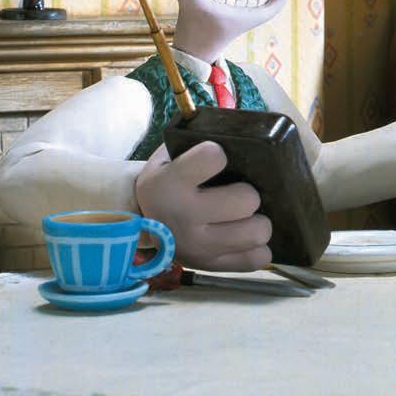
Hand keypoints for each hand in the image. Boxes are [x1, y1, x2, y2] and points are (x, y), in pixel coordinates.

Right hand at [134, 142, 272, 271]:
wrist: (136, 223)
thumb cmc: (166, 182)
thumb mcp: (170, 157)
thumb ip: (201, 142)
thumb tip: (249, 129)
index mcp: (169, 183)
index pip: (212, 157)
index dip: (218, 154)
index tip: (216, 157)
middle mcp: (183, 217)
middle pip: (247, 199)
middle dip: (248, 193)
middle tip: (239, 192)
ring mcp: (198, 248)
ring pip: (258, 232)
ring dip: (257, 221)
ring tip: (245, 216)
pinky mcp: (211, 266)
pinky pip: (257, 259)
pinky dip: (257, 247)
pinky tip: (244, 236)